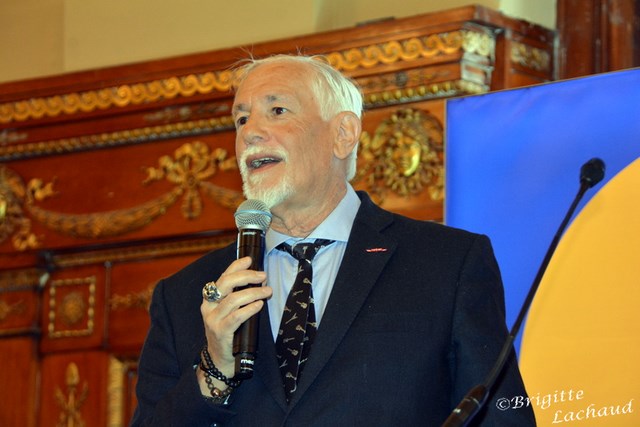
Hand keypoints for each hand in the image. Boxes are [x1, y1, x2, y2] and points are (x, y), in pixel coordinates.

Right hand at [200, 256, 270, 376]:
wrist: (220, 360)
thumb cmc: (230, 332)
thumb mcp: (231, 311)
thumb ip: (239, 296)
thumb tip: (259, 279)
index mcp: (210, 299)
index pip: (222, 276)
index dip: (236, 266)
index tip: (250, 259)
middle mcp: (208, 307)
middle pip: (225, 284)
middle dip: (246, 276)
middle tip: (263, 275)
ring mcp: (212, 320)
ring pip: (233, 299)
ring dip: (253, 293)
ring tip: (267, 291)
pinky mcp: (220, 332)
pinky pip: (236, 317)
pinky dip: (249, 309)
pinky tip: (259, 305)